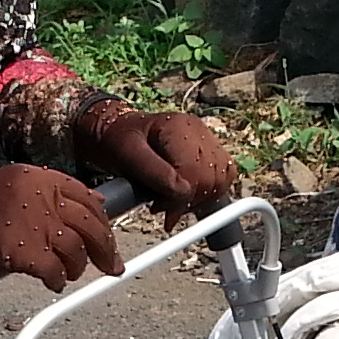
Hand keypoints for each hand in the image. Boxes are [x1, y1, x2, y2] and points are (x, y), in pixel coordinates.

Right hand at [0, 164, 121, 291]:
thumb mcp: (11, 186)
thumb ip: (47, 194)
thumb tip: (90, 206)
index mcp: (38, 177)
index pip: (86, 197)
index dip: (102, 220)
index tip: (107, 235)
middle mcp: (40, 195)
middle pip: (90, 223)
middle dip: (105, 247)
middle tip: (111, 264)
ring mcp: (32, 223)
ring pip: (76, 249)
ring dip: (77, 266)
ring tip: (68, 273)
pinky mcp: (22, 251)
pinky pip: (55, 271)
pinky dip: (58, 280)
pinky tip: (52, 283)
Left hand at [81, 105, 234, 217]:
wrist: (116, 133)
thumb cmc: (117, 140)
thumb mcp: (126, 154)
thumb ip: (153, 172)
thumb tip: (180, 193)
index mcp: (179, 127)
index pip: (194, 170)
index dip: (179, 197)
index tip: (159, 210)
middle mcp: (199, 132)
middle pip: (212, 178)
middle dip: (187, 201)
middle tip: (161, 208)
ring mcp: (207, 141)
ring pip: (221, 181)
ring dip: (197, 200)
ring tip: (170, 202)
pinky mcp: (210, 154)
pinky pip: (222, 180)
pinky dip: (206, 195)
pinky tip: (183, 197)